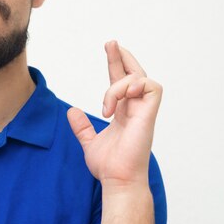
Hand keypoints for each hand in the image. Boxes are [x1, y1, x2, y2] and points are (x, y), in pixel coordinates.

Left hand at [68, 41, 161, 187]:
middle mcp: (136, 109)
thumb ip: (82, 127)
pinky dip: (134, 86)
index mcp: (124, 112)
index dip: (115, 63)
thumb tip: (72, 112)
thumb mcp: (90, 142)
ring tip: (107, 105)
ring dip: (118, 84)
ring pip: (139, 78)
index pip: (121, 81)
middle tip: (110, 42)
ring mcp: (144, 111)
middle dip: (122, 56)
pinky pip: (151, 87)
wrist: (117, 180)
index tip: (109, 47)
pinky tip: (119, 99)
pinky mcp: (149, 115)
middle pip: (134, 73)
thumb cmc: (109, 166)